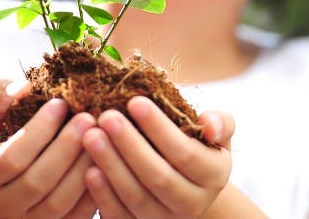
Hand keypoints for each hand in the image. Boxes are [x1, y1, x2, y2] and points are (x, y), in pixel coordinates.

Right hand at [0, 79, 97, 218]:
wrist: (4, 185)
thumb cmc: (0, 141)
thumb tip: (25, 86)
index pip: (11, 157)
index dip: (38, 130)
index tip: (60, 102)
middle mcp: (3, 205)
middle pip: (37, 182)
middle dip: (66, 147)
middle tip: (88, 116)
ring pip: (60, 202)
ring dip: (83, 166)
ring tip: (101, 135)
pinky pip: (79, 215)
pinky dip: (96, 188)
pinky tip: (107, 158)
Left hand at [82, 96, 233, 218]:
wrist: (184, 186)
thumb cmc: (195, 146)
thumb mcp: (215, 133)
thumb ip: (220, 123)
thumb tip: (209, 124)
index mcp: (213, 176)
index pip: (185, 153)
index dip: (159, 128)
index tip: (134, 101)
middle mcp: (193, 204)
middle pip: (159, 177)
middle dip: (130, 145)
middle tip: (106, 116)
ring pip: (137, 198)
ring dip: (112, 166)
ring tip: (91, 136)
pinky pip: (121, 217)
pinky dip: (104, 196)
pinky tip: (88, 170)